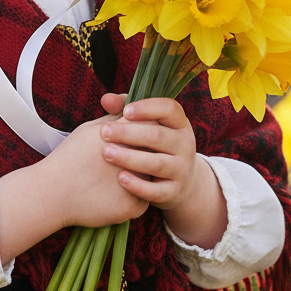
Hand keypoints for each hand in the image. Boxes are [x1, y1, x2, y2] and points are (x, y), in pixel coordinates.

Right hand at [40, 111, 149, 229]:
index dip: (145, 129)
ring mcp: (138, 183)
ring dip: (144, 175)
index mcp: (125, 134)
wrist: (53, 193)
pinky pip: (143, 199)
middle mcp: (137, 156)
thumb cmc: (68, 157)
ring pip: (152, 177)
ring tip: (121, 177)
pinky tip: (115, 195)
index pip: (150, 124)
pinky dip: (132, 197)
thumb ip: (113, 119)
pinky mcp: (135, 206)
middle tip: (131, 159)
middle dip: (146, 153)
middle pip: (155, 151)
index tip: (134, 137)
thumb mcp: (89, 129)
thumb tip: (129, 110)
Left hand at [99, 93, 227, 249]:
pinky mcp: (174, 191)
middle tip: (104, 132)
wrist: (178, 180)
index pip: (169, 109)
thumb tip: (105, 99)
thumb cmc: (153, 143)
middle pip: (158, 136)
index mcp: (179, 123)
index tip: (125, 111)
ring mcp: (182, 169)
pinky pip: (157, 191)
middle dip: (129, 133)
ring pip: (157, 164)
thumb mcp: (146, 123)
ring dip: (130, 158)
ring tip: (107, 153)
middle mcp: (185, 144)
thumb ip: (125, 108)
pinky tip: (120, 178)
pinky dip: (138, 185)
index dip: (147, 108)